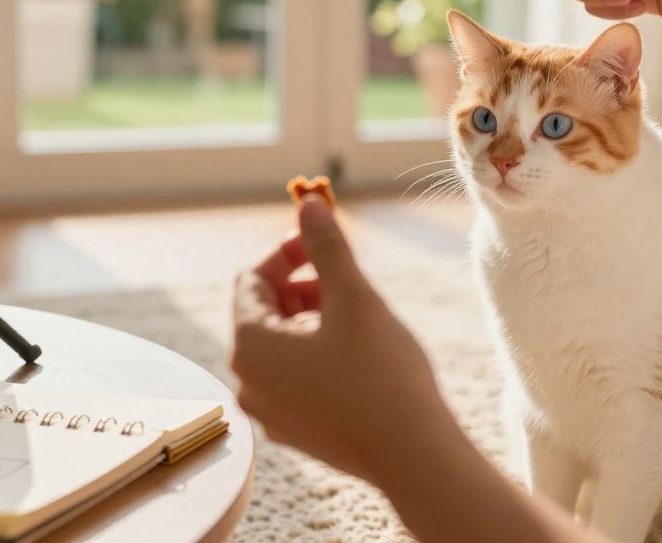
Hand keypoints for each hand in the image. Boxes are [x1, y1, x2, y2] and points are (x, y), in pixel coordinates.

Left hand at [230, 196, 447, 481]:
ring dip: (314, 320)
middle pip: (264, 312)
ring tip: (361, 320)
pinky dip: (318, 355)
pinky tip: (360, 359)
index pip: (251, 278)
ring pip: (282, 346)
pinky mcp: (295, 432)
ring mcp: (269, 413)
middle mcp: (247, 382)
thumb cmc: (382, 373)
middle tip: (350, 283)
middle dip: (304, 287)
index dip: (289, 253)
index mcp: (250, 345)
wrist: (413, 457)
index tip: (328, 246)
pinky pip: (294, 379)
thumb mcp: (354, 297)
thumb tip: (308, 204)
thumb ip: (326, 247)